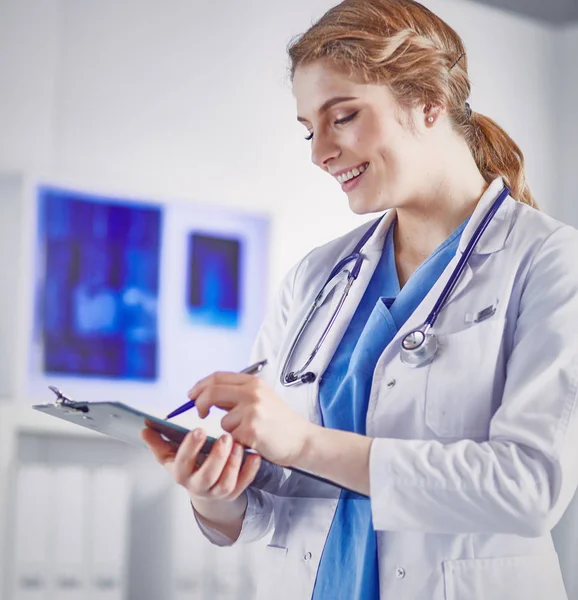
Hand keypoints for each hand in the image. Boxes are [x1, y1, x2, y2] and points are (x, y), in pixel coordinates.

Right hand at [141, 426, 260, 502]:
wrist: (203, 488)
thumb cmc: (188, 465)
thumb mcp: (172, 455)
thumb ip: (159, 442)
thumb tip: (144, 429)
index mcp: (181, 474)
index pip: (183, 462)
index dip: (190, 447)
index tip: (199, 429)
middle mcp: (199, 485)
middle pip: (207, 476)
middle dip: (217, 457)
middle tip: (225, 437)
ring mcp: (217, 492)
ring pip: (226, 482)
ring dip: (234, 464)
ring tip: (238, 444)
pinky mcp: (234, 493)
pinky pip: (244, 484)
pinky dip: (250, 471)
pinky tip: (255, 456)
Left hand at [187, 371, 315, 465]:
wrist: (302, 440)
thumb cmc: (281, 421)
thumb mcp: (262, 398)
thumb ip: (237, 394)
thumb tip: (208, 394)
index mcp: (253, 382)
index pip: (217, 377)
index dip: (200, 385)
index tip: (192, 395)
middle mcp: (252, 393)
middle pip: (212, 392)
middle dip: (200, 403)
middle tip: (199, 413)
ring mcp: (252, 411)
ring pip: (222, 420)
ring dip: (230, 429)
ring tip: (249, 431)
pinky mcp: (251, 429)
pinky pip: (231, 436)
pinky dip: (238, 441)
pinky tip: (254, 440)